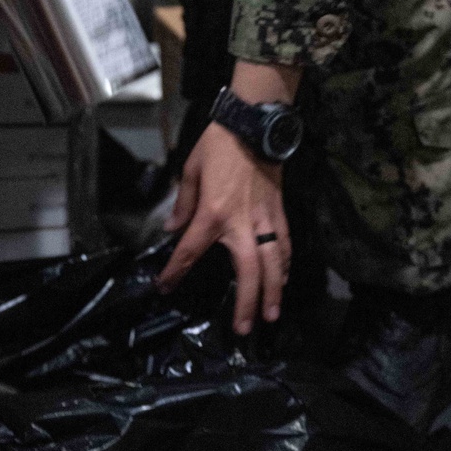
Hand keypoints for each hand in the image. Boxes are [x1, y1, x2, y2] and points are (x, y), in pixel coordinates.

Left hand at [157, 121, 291, 333]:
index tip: (165, 288)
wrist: (252, 122)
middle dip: (247, 302)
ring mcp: (264, 218)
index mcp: (212, 212)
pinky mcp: (280, 210)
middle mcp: (241, 222)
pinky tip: (284, 278)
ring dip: (274, 291)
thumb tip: (173, 229)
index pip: (190, 251)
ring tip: (272, 315)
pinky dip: (286, 263)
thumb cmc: (218, 144)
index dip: (175, 272)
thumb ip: (184, 203)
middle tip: (244, 328)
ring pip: (274, 262)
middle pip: (248, 271)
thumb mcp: (191, 169)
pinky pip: (285, 243)